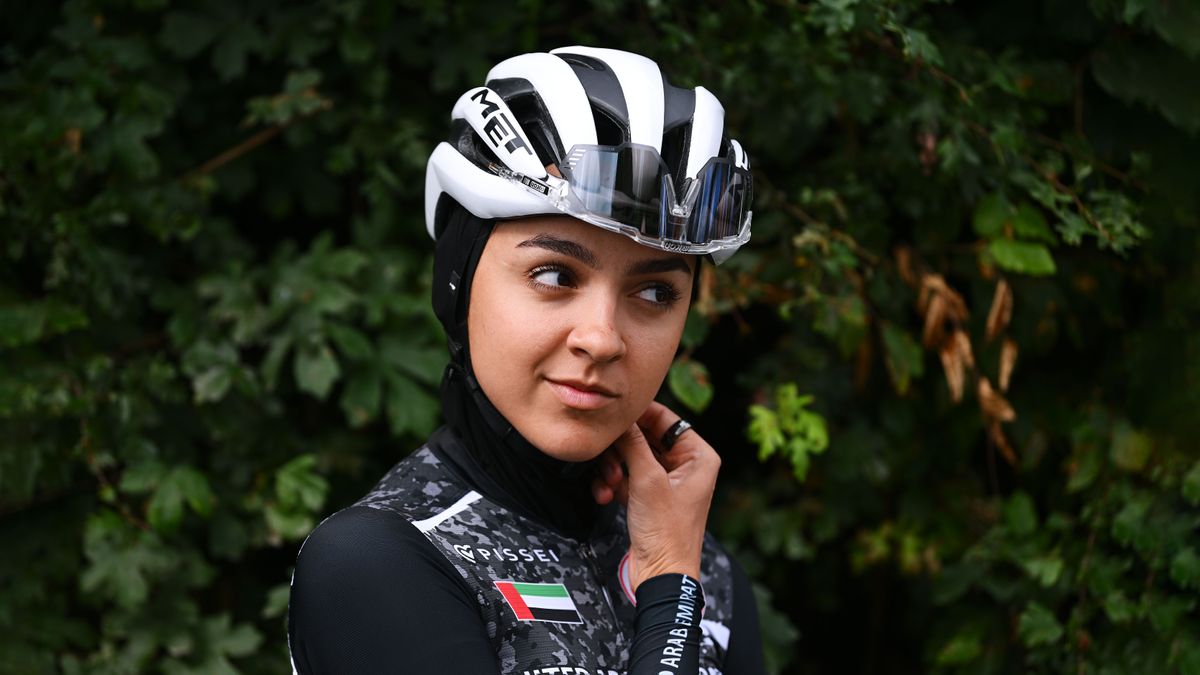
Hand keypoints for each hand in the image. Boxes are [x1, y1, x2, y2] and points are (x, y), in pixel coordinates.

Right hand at [591, 401, 719, 590]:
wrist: (661, 575)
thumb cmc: (666, 532)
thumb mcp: (647, 480)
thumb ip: (633, 443)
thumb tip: (620, 418)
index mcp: (698, 456)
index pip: (665, 418)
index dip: (637, 415)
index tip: (612, 415)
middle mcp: (686, 465)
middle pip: (645, 437)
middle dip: (622, 449)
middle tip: (608, 459)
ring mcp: (667, 481)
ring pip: (632, 457)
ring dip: (614, 468)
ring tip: (608, 483)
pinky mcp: (650, 497)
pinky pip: (627, 477)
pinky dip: (613, 484)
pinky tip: (604, 495)